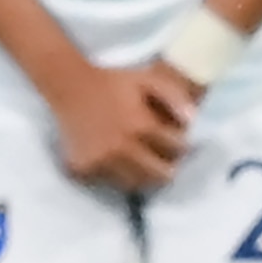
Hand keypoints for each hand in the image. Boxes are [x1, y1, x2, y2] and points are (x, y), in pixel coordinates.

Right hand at [49, 61, 195, 195]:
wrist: (69, 86)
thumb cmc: (112, 81)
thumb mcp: (147, 79)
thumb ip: (174, 97)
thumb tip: (192, 122)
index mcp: (141, 126)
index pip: (176, 148)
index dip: (180, 144)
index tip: (175, 140)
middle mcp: (122, 148)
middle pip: (159, 175)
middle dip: (167, 167)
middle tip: (164, 160)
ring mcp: (102, 161)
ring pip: (136, 183)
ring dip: (144, 175)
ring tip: (142, 162)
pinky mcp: (84, 169)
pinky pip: (110, 182)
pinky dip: (118, 175)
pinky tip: (117, 162)